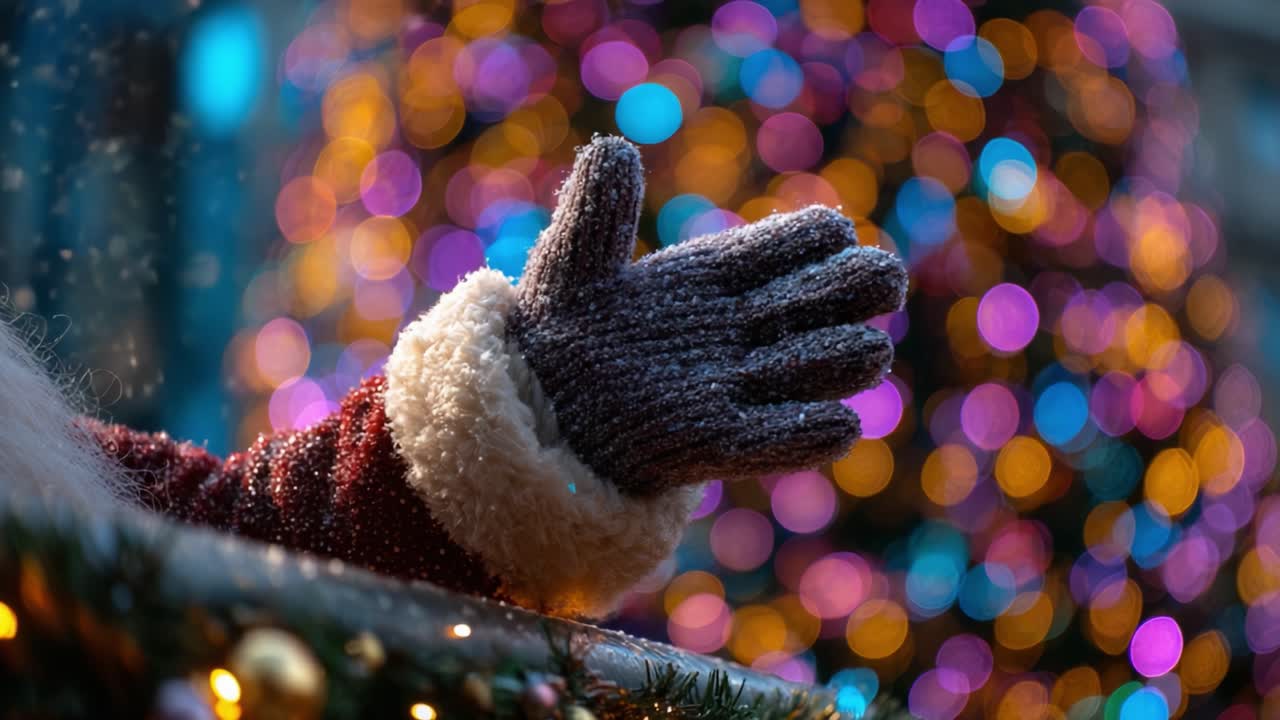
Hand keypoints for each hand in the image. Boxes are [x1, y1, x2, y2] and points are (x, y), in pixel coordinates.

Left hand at [510, 136, 907, 495]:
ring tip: (861, 352)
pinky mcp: (717, 442)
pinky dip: (812, 434)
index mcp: (721, 272)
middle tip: (875, 287)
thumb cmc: (560, 330)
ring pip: (825, 363)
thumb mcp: (571, 265)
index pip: (803, 240)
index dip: (824, 237)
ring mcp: (737, 384)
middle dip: (863, 286)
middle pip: (835, 295)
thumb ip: (596, 212)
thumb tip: (612, 149)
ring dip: (848, 357)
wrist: (539, 409)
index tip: (828, 236)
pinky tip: (838, 424)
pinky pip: (780, 438)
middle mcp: (744, 326)